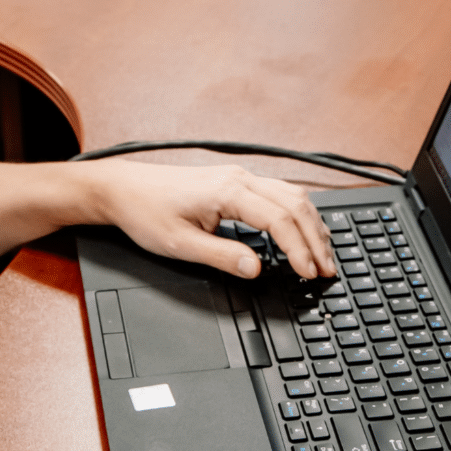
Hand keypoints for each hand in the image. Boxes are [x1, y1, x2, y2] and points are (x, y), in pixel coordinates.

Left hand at [90, 160, 336, 280]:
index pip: (279, 220)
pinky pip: (279, 193)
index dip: (299, 250)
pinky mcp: (235, 181)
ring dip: (311, 226)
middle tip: (327, 271)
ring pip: (292, 196)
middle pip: (295, 205)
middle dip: (315, 240)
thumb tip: (256, 269)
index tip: (309, 274)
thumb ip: (221, 257)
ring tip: (322, 256)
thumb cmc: (146, 212)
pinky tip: (303, 232)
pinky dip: (298, 214)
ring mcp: (238, 176)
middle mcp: (238, 178)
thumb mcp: (180, 244)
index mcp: (227, 191)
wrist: (123, 188)